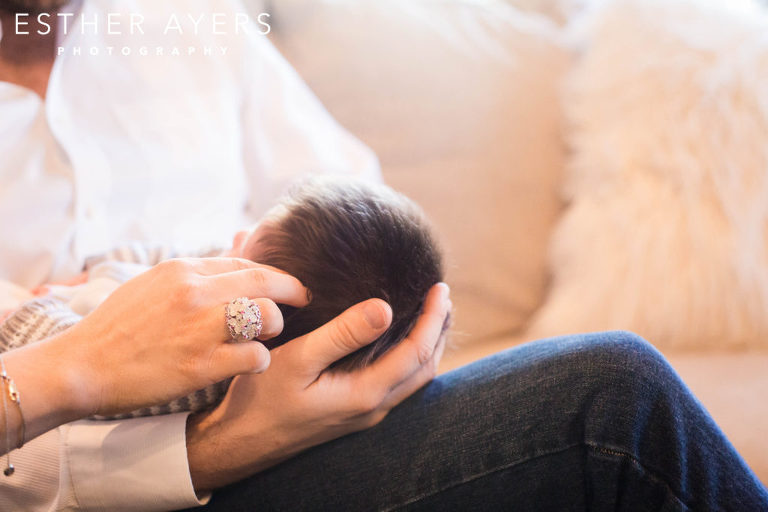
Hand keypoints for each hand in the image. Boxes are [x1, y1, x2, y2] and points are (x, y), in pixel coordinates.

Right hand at [6, 257, 308, 435]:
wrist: (81, 366)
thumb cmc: (117, 327)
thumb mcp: (151, 285)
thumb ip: (193, 276)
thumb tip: (232, 263)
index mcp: (182, 269)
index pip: (245, 263)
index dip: (273, 274)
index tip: (286, 284)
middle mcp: (195, 292)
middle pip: (266, 281)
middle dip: (293, 290)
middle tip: (304, 299)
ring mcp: (200, 328)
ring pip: (268, 315)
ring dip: (274, 326)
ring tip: (267, 336)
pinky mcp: (202, 365)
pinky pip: (256, 356)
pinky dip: (260, 360)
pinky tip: (251, 363)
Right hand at [186, 282, 450, 490]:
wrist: (239, 442)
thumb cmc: (262, 398)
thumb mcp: (298, 359)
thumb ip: (342, 334)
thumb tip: (385, 308)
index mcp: (365, 393)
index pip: (417, 352)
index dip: (432, 318)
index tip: (439, 287)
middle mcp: (372, 407)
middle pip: (424, 368)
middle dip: (438, 330)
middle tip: (442, 296)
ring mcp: (364, 413)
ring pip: (413, 379)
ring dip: (426, 345)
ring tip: (428, 315)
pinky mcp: (352, 412)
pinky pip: (396, 383)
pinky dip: (408, 358)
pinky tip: (396, 341)